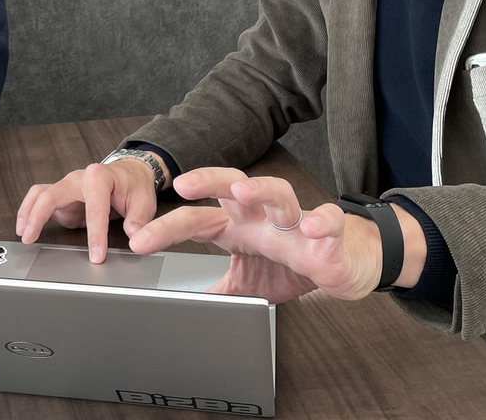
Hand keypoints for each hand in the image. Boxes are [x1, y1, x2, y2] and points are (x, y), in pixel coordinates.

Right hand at [15, 154, 163, 262]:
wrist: (129, 174)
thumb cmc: (134, 186)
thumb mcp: (143, 202)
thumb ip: (138, 221)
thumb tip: (134, 237)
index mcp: (100, 177)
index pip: (95, 207)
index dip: (96, 233)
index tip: (97, 256)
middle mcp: (79, 178)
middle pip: (53, 193)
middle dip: (39, 216)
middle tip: (30, 238)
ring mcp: (68, 186)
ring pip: (40, 194)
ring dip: (28, 212)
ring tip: (23, 234)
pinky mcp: (62, 196)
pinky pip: (40, 199)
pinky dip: (30, 212)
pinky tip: (25, 228)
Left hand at [127, 168, 389, 302]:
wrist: (346, 264)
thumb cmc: (296, 264)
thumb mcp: (247, 282)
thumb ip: (216, 290)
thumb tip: (183, 306)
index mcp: (239, 226)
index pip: (198, 220)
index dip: (168, 227)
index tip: (140, 241)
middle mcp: (263, 216)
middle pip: (232, 185)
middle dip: (208, 180)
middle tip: (182, 184)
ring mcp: (296, 220)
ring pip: (278, 192)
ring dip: (260, 190)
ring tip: (241, 193)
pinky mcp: (330, 232)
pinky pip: (328, 220)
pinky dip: (321, 222)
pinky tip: (312, 230)